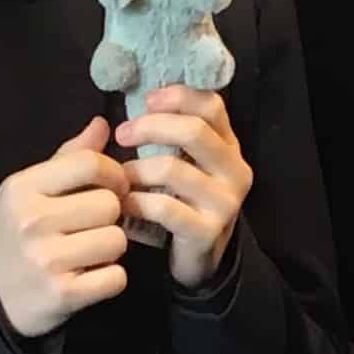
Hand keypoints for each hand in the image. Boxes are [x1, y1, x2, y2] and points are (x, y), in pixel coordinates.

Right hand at [0, 116, 130, 337]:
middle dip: (111, 216)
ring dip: (111, 247)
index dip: (114, 174)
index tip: (113, 187)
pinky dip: (109, 278)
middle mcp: (32, 221)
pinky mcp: (62, 294)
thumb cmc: (17, 235)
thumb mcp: (30, 190)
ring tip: (89, 250)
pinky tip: (90, 275)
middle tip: (93, 226)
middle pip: (110, 204)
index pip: (90, 164)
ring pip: (117, 240)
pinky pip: (115, 277)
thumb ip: (69, 157)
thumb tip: (102, 124)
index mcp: (23, 187)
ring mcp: (46, 260)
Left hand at [112, 85, 251, 291]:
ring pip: (172, 169)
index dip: (177, 96)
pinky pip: (163, 208)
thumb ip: (166, 131)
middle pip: (193, 131)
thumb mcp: (182, 161)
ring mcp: (224, 203)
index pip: (211, 105)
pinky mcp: (207, 231)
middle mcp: (234, 170)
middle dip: (150, 127)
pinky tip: (123, 203)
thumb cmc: (181, 200)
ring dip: (134, 170)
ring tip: (118, 178)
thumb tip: (134, 101)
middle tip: (122, 134)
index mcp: (228, 146)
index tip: (146, 101)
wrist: (199, 257)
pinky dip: (135, 201)